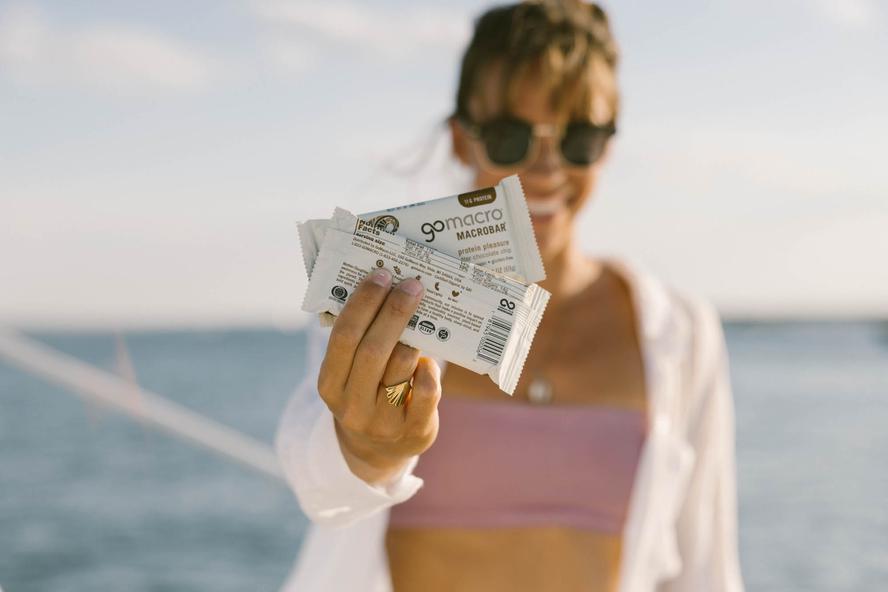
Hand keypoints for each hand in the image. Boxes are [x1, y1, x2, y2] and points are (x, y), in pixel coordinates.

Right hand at [317, 268, 441, 484]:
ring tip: (424, 313)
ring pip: (400, 368)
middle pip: (373, 350)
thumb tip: (382, 286)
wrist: (376, 450)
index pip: (344, 337)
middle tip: (412, 285)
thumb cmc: (365, 392)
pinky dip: (429, 371)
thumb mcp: (348, 373)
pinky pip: (426, 394)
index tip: (382, 276)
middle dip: (394, 312)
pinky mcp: (414, 431)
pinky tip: (428, 359)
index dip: (363, 303)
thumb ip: (358, 340)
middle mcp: (352, 405)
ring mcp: (383, 422)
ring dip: (413, 337)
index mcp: (330, 384)